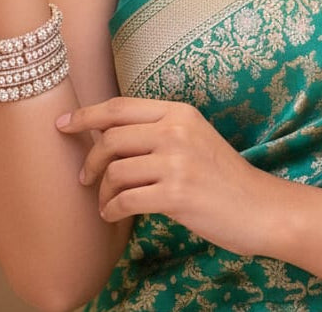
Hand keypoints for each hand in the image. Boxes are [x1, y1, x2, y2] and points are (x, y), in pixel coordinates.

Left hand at [56, 97, 281, 257]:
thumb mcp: (194, 138)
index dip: (86, 115)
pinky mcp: (176, 194)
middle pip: (111, 137)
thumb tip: (110, 135)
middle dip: (90, 160)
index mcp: (179, 112)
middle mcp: (176, 130)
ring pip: (114, 170)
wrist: (259, 206)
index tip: (62, 124)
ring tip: (106, 203)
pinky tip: (114, 215)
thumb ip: (159, 131)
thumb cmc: (221, 176)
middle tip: (85, 178)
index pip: (119, 107)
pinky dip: (112, 210)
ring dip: (101, 191)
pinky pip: (125, 200)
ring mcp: (177, 162)